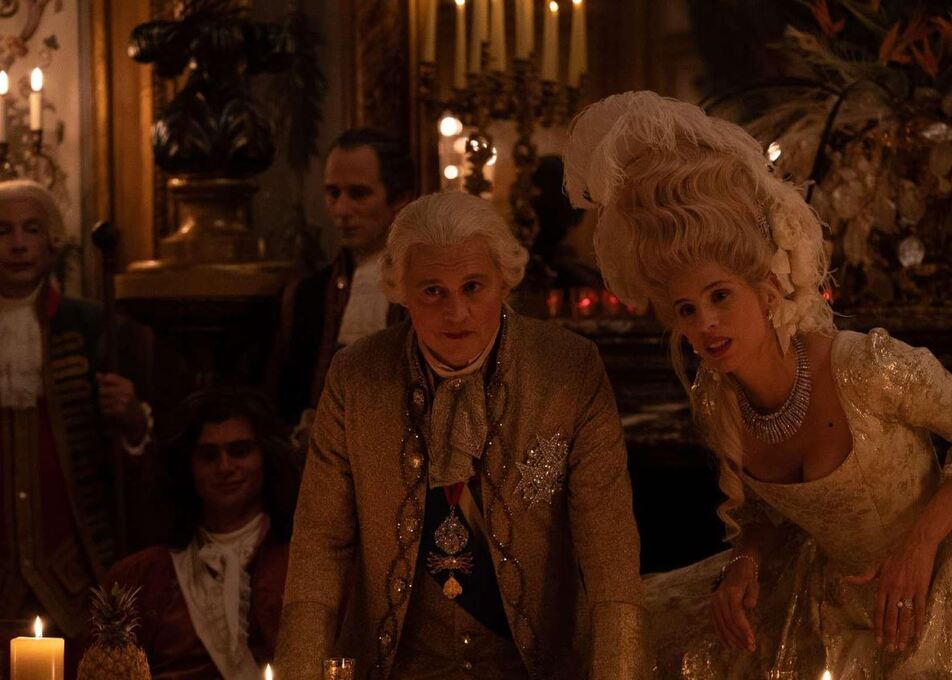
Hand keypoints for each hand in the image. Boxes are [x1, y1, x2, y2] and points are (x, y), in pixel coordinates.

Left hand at [96, 372, 145, 442]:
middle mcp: (127, 391)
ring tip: (106, 406)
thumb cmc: (125, 402)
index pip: (108, 378)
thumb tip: (96, 374)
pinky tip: (109, 412)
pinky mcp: (120, 410)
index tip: (103, 388)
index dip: (102, 383)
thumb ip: (108, 382)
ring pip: (101, 400)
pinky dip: (104, 412)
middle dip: (99, 396)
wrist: (136, 418)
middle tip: (103, 400)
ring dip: (101, 405)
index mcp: (127, 384)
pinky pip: (104, 409)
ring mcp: (124, 401)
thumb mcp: (120, 390)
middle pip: (102, 390)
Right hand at [711, 554, 758, 652]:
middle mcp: (719, 599)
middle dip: (739, 638)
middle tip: (750, 649)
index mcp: (730, 594)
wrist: (735, 568)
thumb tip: (750, 606)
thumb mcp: (753, 584)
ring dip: (730, 639)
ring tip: (741, 648)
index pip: (737, 617)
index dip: (744, 631)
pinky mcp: (712, 606)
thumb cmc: (747, 579)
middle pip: (728, 623)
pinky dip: (721, 635)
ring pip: (721, 625)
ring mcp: (714, 603)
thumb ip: (752, 595)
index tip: (752, 643)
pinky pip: (715, 623)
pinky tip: (727, 644)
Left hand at [845, 529, 937, 652]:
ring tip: (901, 646)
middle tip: (889, 649)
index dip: (878, 626)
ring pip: (905, 616)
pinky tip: (917, 634)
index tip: (877, 639)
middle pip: (891, 617)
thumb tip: (847, 579)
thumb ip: (864, 576)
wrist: (915, 545)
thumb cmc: (895, 554)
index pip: (878, 610)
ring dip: (903, 633)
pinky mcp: (921, 590)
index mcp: (882, 585)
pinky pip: (920, 609)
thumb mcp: (877, 565)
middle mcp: (894, 590)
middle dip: (889, 634)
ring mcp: (908, 591)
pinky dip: (918, 622)